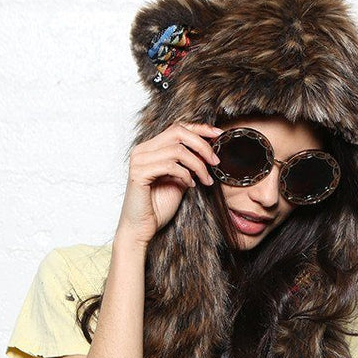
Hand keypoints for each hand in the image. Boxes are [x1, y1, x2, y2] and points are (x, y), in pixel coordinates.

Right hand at [114, 121, 222, 245]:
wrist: (141, 229)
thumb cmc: (158, 207)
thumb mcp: (179, 180)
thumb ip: (188, 165)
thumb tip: (207, 153)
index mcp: (150, 148)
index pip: (177, 128)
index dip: (199, 128)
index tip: (218, 134)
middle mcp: (142, 150)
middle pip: (178, 132)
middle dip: (202, 145)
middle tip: (215, 161)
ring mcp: (139, 160)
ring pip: (177, 150)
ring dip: (198, 165)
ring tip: (206, 179)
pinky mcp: (139, 173)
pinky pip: (170, 166)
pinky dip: (185, 175)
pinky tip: (190, 185)